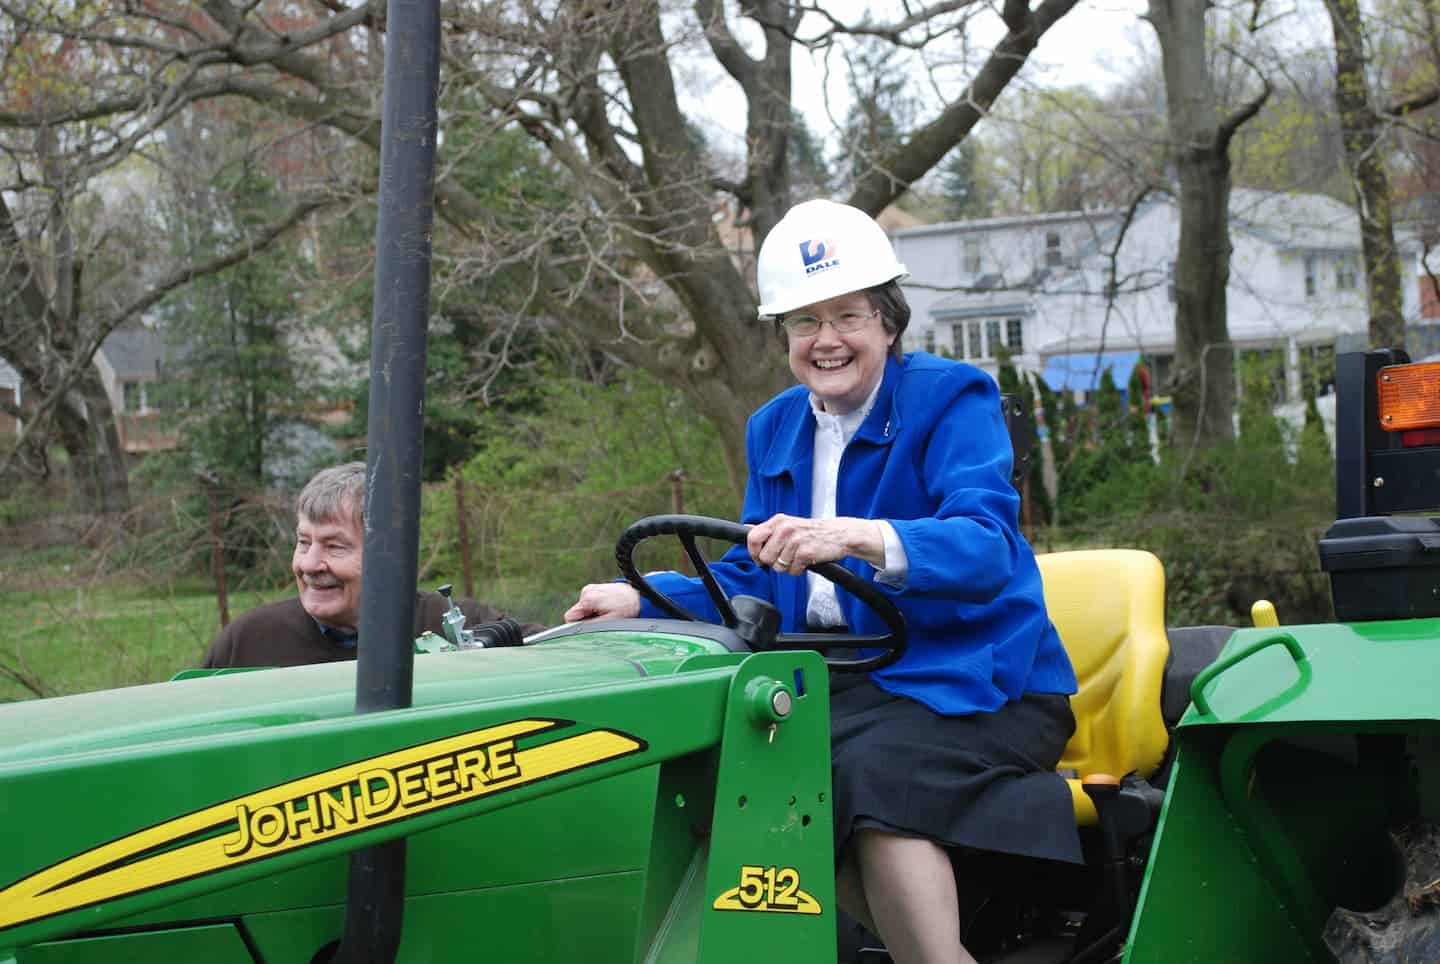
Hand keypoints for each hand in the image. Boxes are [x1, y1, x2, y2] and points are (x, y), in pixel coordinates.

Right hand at [563, 583, 640, 621]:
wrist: (637, 595)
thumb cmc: (626, 608)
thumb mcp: (609, 622)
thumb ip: (590, 626)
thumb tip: (576, 630)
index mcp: (588, 599)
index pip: (569, 617)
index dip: (577, 625)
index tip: (590, 626)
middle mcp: (586, 591)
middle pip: (577, 613)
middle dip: (587, 619)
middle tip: (603, 619)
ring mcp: (589, 589)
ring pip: (583, 609)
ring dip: (592, 614)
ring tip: (607, 612)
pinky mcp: (594, 589)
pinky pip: (588, 603)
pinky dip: (595, 607)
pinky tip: (606, 607)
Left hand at [745, 514, 885, 575]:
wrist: (839, 534)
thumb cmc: (812, 532)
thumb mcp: (788, 524)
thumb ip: (768, 529)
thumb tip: (746, 528)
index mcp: (778, 521)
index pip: (752, 537)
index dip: (753, 552)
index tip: (760, 559)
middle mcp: (785, 528)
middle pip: (765, 556)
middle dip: (773, 562)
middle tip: (786, 557)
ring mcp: (795, 540)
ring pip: (778, 566)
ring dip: (788, 567)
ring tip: (798, 558)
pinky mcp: (806, 552)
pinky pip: (793, 570)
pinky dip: (799, 570)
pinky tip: (806, 561)